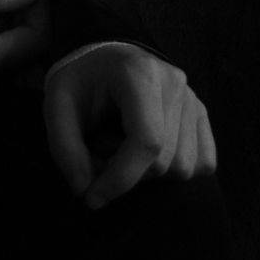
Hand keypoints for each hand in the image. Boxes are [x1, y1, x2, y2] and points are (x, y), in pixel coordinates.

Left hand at [43, 46, 216, 209]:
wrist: (104, 61)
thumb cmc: (81, 83)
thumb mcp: (56, 106)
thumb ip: (64, 148)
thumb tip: (85, 190)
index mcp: (138, 73)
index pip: (147, 142)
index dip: (121, 179)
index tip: (92, 198)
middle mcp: (174, 83)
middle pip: (165, 161)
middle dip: (128, 174)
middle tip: (100, 155)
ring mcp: (192, 97)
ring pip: (185, 168)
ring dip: (149, 174)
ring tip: (122, 148)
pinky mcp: (201, 113)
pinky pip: (203, 164)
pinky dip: (174, 170)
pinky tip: (147, 153)